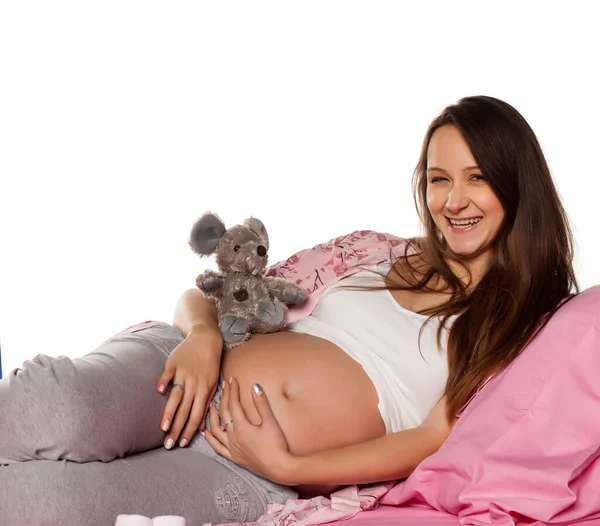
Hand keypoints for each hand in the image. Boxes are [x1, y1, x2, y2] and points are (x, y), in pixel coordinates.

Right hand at [156, 325, 221, 448]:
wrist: (205, 339)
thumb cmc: (210, 363)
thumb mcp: (212, 383)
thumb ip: (206, 403)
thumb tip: (201, 425)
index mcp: (204, 390)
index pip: (196, 415)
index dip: (189, 430)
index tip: (182, 444)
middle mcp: (194, 383)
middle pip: (184, 410)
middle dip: (177, 429)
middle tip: (168, 444)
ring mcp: (183, 373)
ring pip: (176, 396)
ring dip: (170, 413)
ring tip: (163, 428)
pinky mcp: (173, 364)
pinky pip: (167, 374)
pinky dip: (164, 382)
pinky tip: (159, 392)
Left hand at [205, 378, 291, 483]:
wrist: (279, 468)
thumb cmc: (277, 445)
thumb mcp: (270, 422)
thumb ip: (261, 403)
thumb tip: (254, 386)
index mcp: (242, 427)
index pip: (233, 404)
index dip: (232, 390)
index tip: (232, 379)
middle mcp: (233, 437)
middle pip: (224, 414)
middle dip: (223, 398)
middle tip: (224, 386)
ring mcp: (232, 448)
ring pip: (216, 430)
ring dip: (212, 416)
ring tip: (212, 405)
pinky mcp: (234, 458)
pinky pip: (217, 447)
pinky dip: (210, 439)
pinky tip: (206, 432)